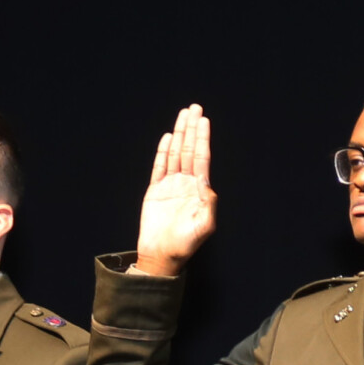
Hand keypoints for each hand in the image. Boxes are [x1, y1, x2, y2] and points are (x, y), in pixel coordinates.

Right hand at [135, 104, 216, 276]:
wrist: (161, 256)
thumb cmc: (185, 245)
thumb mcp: (204, 226)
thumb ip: (208, 203)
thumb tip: (206, 181)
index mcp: (199, 190)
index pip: (202, 158)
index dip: (202, 138)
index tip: (203, 120)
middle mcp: (186, 184)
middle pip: (189, 150)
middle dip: (191, 129)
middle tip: (194, 108)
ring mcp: (170, 186)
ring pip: (175, 154)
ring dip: (179, 134)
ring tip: (182, 115)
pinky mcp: (155, 191)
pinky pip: (159, 167)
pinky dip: (163, 152)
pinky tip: (168, 138)